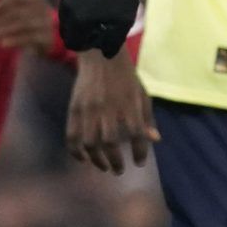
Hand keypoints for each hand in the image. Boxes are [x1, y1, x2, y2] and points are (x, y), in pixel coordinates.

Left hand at [0, 0, 58, 53]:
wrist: (45, 40)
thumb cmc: (25, 18)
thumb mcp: (14, 3)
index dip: (1, 4)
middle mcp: (44, 8)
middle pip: (19, 12)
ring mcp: (48, 23)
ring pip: (24, 25)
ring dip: (4, 32)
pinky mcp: (49, 38)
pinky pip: (31, 38)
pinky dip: (15, 40)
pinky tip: (2, 44)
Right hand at [58, 0, 140, 56]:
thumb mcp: (123, 25)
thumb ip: (112, 43)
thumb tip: (106, 54)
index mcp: (79, 21)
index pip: (72, 43)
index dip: (82, 45)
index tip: (94, 41)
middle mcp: (67, 8)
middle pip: (66, 29)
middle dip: (77, 33)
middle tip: (94, 29)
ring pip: (65, 14)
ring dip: (76, 18)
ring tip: (93, 15)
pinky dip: (76, 4)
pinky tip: (91, 0)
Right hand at [66, 50, 159, 174]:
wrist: (101, 56)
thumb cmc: (126, 78)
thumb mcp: (142, 95)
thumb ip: (147, 118)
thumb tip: (155, 140)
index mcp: (129, 104)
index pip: (136, 134)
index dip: (139, 151)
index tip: (139, 162)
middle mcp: (108, 108)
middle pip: (110, 142)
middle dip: (116, 161)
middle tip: (119, 170)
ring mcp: (89, 109)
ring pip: (89, 142)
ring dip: (97, 159)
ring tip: (104, 167)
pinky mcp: (74, 108)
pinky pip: (71, 135)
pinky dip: (76, 150)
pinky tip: (83, 158)